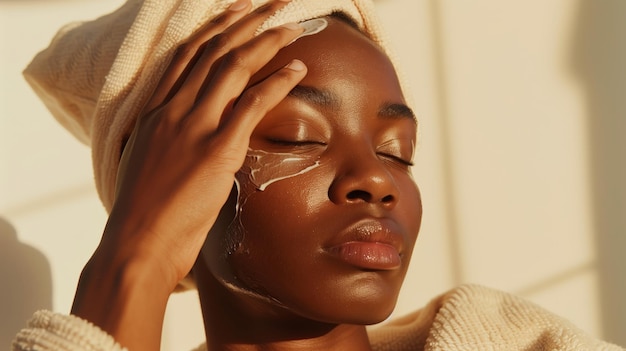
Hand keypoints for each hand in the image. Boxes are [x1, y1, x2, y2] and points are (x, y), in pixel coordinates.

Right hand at [71, 1, 306, 348]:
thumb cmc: (144, 212)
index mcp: (155, 111)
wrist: (137, 244)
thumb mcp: (150, 164)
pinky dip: (278, 82)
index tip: (234, 9)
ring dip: (267, 41)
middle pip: (214, 50)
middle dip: (247, 21)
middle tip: (273, 2)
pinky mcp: (216, 149)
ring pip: (233, 67)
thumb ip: (171, 139)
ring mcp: (193, 126)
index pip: (187, 54)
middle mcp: (172, 110)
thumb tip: (193, 134)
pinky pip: (251, 103)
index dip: (213, 27)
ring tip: (292, 24)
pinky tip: (298, 67)